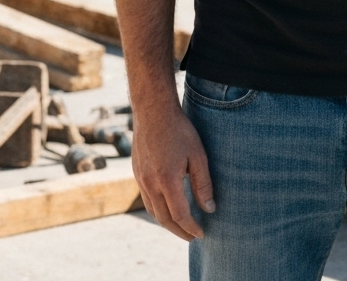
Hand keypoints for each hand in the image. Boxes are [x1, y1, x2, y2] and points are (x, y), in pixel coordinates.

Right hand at [132, 99, 214, 239]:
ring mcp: (140, 179)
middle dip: (179, 231)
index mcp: (167, 181)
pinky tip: (167, 207)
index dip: (191, 228)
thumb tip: (209, 208)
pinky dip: (158, 209)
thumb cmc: (179, 130)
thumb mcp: (197, 155)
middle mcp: (150, 184)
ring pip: (153, 211)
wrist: (152, 110)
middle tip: (192, 237)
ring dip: (167, 223)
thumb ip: (203, 184)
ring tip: (181, 226)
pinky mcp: (136, 173)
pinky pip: (147, 199)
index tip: (201, 234)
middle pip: (164, 219)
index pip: (180, 215)